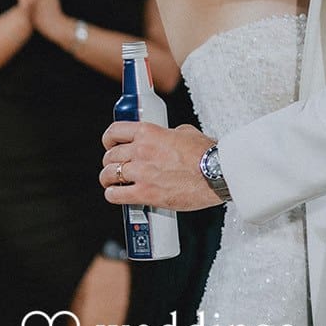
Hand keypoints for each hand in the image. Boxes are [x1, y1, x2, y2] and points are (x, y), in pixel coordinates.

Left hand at [101, 121, 222, 211]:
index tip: (111, 144)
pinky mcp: (145, 193)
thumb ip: (169, 134)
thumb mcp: (187, 133)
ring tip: (115, 182)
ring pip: (108, 175)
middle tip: (117, 167)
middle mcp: (142, 150)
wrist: (218, 174)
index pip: (115, 131)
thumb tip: (166, 138)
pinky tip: (119, 194)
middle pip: (110, 156)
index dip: (109, 139)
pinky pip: (115, 194)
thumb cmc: (208, 154)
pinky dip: (114, 194)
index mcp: (150, 132)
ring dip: (109, 179)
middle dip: (111, 161)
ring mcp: (142, 173)